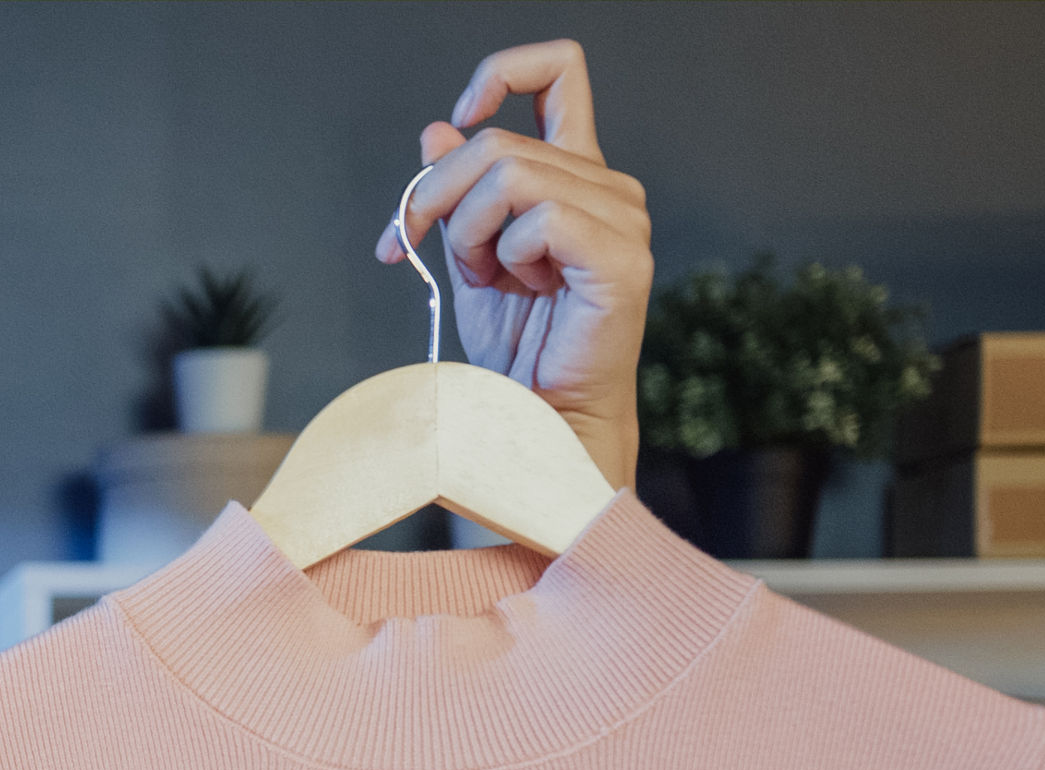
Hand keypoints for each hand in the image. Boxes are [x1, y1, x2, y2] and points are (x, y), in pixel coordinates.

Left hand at [378, 40, 652, 487]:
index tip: (460, 113)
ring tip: (487, 276)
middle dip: (437, 194)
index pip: (559, 74)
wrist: (534, 421)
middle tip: (420, 246)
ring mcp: (623, 222)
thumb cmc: (514, 349)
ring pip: (511, 172)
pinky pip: (539, 219)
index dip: (503, 73)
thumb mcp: (468, 253)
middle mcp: (608, 189)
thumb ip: (457, 191)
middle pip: (499, 140)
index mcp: (575, 177)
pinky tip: (525, 289)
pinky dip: (508, 254)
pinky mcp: (622, 260)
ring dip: (470, 231)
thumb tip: (438, 128)